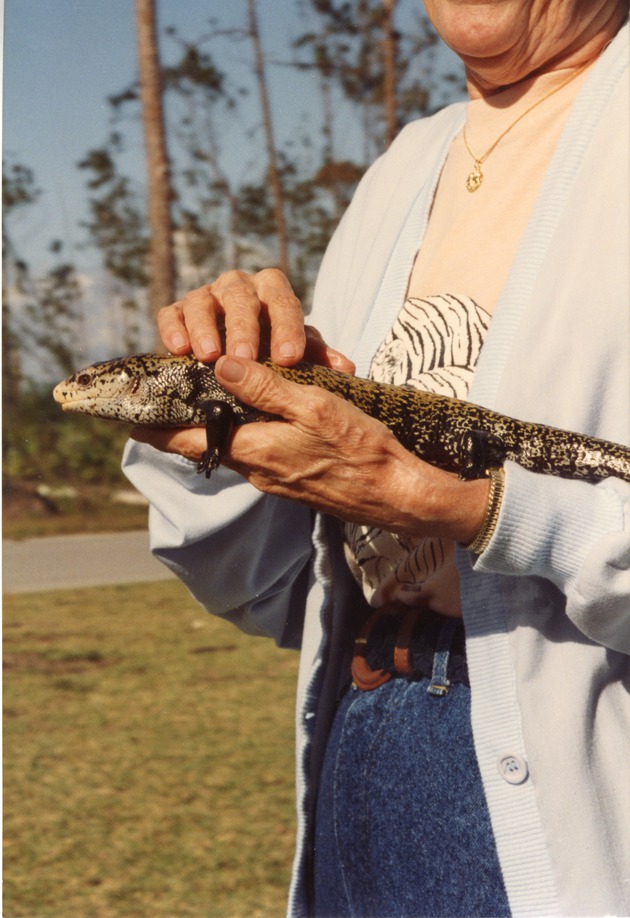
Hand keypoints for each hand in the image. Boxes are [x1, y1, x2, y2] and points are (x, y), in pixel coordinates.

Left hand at [132, 357, 488, 543]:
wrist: (396, 494)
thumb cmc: (360, 449)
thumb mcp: (314, 406)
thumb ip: (265, 386)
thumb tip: (218, 366)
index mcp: (253, 450)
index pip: (185, 440)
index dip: (153, 426)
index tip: (126, 413)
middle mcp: (255, 469)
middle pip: (203, 442)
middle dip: (184, 419)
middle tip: (169, 391)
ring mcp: (273, 478)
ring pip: (230, 445)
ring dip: (218, 423)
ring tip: (211, 393)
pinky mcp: (291, 480)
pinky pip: (255, 452)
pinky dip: (246, 431)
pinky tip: (260, 413)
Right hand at [157, 268, 352, 371]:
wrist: (237, 351)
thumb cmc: (273, 351)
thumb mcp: (298, 353)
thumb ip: (319, 358)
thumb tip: (345, 369)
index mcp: (273, 291)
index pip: (284, 302)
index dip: (287, 329)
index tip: (288, 360)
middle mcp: (239, 286)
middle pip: (241, 297)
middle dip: (243, 328)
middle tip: (244, 358)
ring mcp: (207, 296)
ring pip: (203, 301)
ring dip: (204, 328)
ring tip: (208, 357)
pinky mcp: (179, 310)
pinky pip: (172, 312)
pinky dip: (174, 328)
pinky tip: (178, 350)